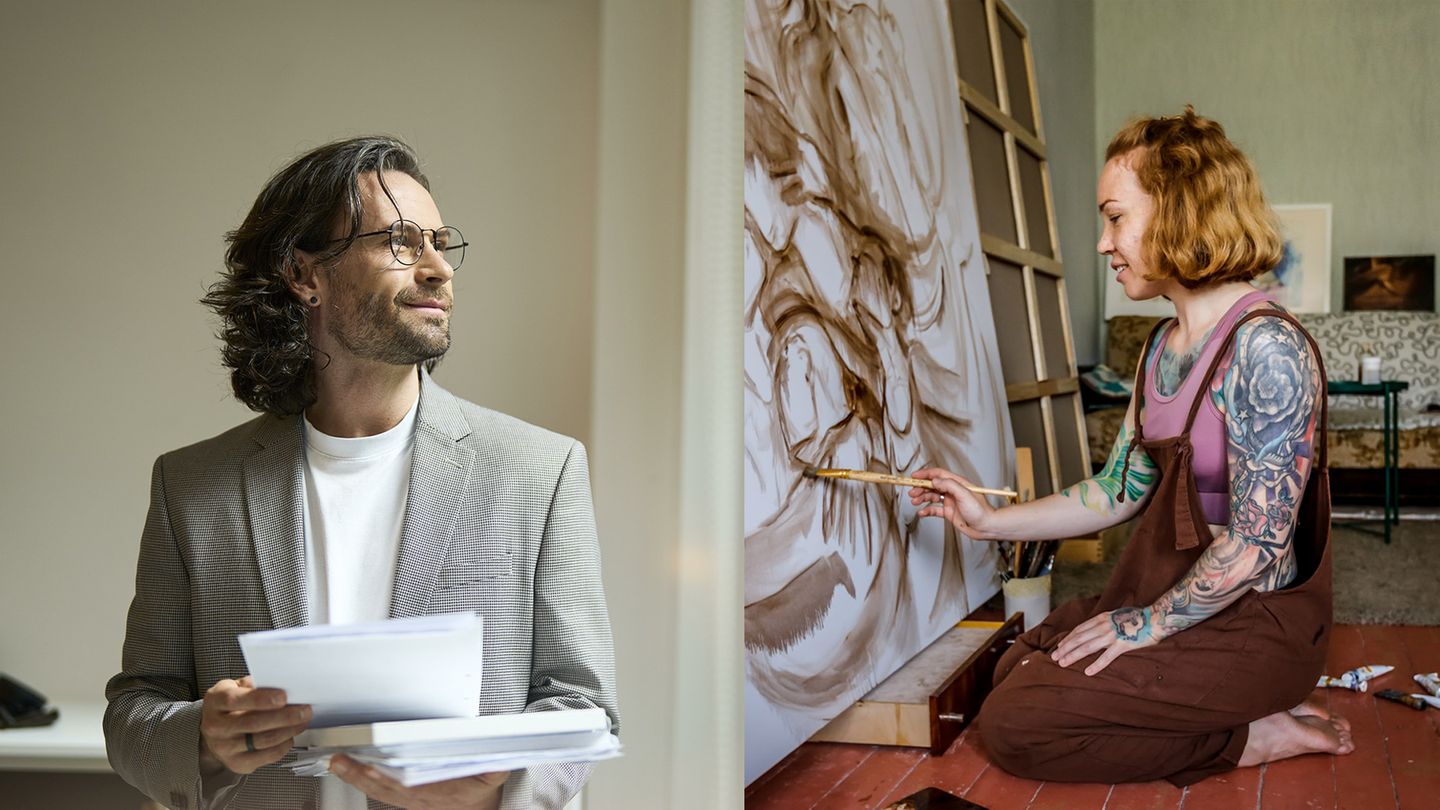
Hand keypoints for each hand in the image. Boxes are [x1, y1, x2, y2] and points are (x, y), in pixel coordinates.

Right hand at [199, 676, 311, 775]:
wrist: (215, 731)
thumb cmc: (230, 705)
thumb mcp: (236, 687)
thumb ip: (254, 684)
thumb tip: (281, 683)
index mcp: (216, 702)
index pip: (236, 700)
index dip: (261, 699)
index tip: (283, 697)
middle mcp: (216, 727)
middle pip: (254, 723)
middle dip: (284, 717)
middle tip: (304, 710)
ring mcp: (225, 748)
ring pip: (264, 740)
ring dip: (289, 730)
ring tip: (303, 721)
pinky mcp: (237, 764)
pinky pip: (268, 756)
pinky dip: (284, 745)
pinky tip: (291, 735)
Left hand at [331, 755, 508, 809]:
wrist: (477, 808)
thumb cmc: (480, 788)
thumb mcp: (494, 775)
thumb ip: (494, 764)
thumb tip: (496, 754)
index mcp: (439, 791)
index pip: (408, 785)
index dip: (388, 778)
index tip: (372, 768)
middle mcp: (419, 797)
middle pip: (385, 786)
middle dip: (362, 774)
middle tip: (342, 760)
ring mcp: (409, 800)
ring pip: (377, 790)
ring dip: (355, 777)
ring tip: (337, 761)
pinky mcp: (402, 798)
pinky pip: (378, 792)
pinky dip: (360, 781)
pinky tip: (346, 769)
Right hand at [909, 468, 998, 538]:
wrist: (986, 527)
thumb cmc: (981, 511)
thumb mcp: (964, 494)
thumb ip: (949, 485)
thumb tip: (935, 480)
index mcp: (958, 483)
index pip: (939, 474)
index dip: (926, 474)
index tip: (914, 476)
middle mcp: (953, 491)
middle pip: (933, 485)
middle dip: (921, 487)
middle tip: (912, 492)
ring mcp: (951, 502)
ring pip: (932, 496)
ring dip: (922, 498)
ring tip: (915, 501)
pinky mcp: (949, 513)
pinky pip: (935, 510)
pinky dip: (927, 510)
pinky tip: (921, 512)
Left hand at [1051, 606, 1159, 675]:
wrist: (1155, 617)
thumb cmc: (1137, 618)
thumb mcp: (1116, 615)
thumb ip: (1104, 621)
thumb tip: (1095, 628)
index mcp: (1101, 618)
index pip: (1079, 629)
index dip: (1068, 639)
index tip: (1060, 646)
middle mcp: (1103, 626)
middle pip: (1079, 639)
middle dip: (1065, 648)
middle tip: (1054, 657)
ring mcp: (1112, 635)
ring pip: (1087, 647)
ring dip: (1073, 656)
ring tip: (1063, 664)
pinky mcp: (1123, 645)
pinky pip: (1107, 657)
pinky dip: (1096, 664)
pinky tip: (1088, 672)